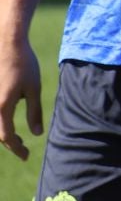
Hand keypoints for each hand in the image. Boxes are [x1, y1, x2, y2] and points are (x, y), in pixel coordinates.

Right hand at [0, 39, 41, 161]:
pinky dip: (0, 122)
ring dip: (3, 133)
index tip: (26, 156)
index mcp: (2, 107)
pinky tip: (7, 121)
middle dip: (10, 143)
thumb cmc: (24, 65)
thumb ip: (34, 112)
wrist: (8, 44)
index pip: (7, 137)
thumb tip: (36, 134)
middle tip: (24, 148)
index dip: (17, 149)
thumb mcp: (34, 88)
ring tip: (18, 138)